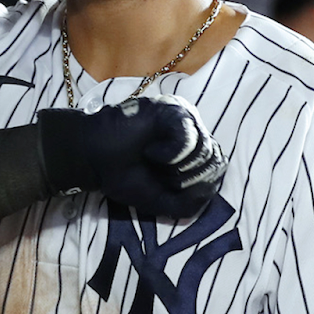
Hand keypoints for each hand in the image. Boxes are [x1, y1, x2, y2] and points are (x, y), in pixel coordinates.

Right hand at [39, 95, 226, 217]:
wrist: (95, 160)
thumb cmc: (126, 176)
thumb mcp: (163, 201)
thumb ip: (191, 203)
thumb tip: (210, 191)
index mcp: (196, 149)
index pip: (219, 169)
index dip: (197, 186)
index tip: (169, 185)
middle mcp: (195, 130)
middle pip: (216, 161)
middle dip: (187, 180)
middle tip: (159, 174)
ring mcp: (185, 117)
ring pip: (205, 151)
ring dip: (177, 167)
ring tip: (153, 160)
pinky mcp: (171, 109)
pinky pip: (188, 138)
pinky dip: (171, 153)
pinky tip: (152, 152)